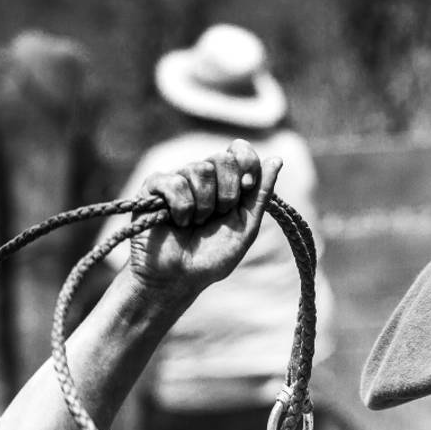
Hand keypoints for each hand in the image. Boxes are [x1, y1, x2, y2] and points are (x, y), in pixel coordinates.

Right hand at [128, 138, 281, 297]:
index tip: (247, 187)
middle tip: (218, 215)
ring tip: (195, 224)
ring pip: (200, 169)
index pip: (240, 151)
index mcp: (226, 183)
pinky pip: (175, 182)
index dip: (247, 164)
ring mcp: (177, 178)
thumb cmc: (211, 257)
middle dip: (228, 193)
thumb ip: (260, 194)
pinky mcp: (153, 186)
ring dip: (204, 205)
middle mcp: (202, 176)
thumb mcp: (244, 227)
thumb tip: (277, 159)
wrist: (177, 278)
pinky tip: (177, 222)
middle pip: (223, 158)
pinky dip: (182, 209)